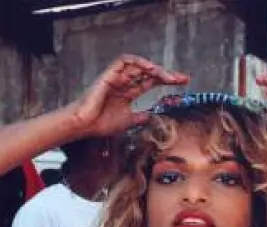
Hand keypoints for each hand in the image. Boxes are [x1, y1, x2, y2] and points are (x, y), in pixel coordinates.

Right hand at [69, 54, 188, 137]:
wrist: (84, 125)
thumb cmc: (101, 123)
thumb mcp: (128, 121)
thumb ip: (140, 116)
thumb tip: (153, 114)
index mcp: (130, 93)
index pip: (152, 84)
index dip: (167, 83)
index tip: (182, 85)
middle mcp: (125, 83)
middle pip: (149, 73)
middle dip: (167, 74)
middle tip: (182, 79)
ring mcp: (117, 77)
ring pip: (139, 65)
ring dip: (155, 69)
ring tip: (168, 77)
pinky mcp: (109, 74)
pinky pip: (124, 61)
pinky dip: (138, 62)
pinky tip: (150, 69)